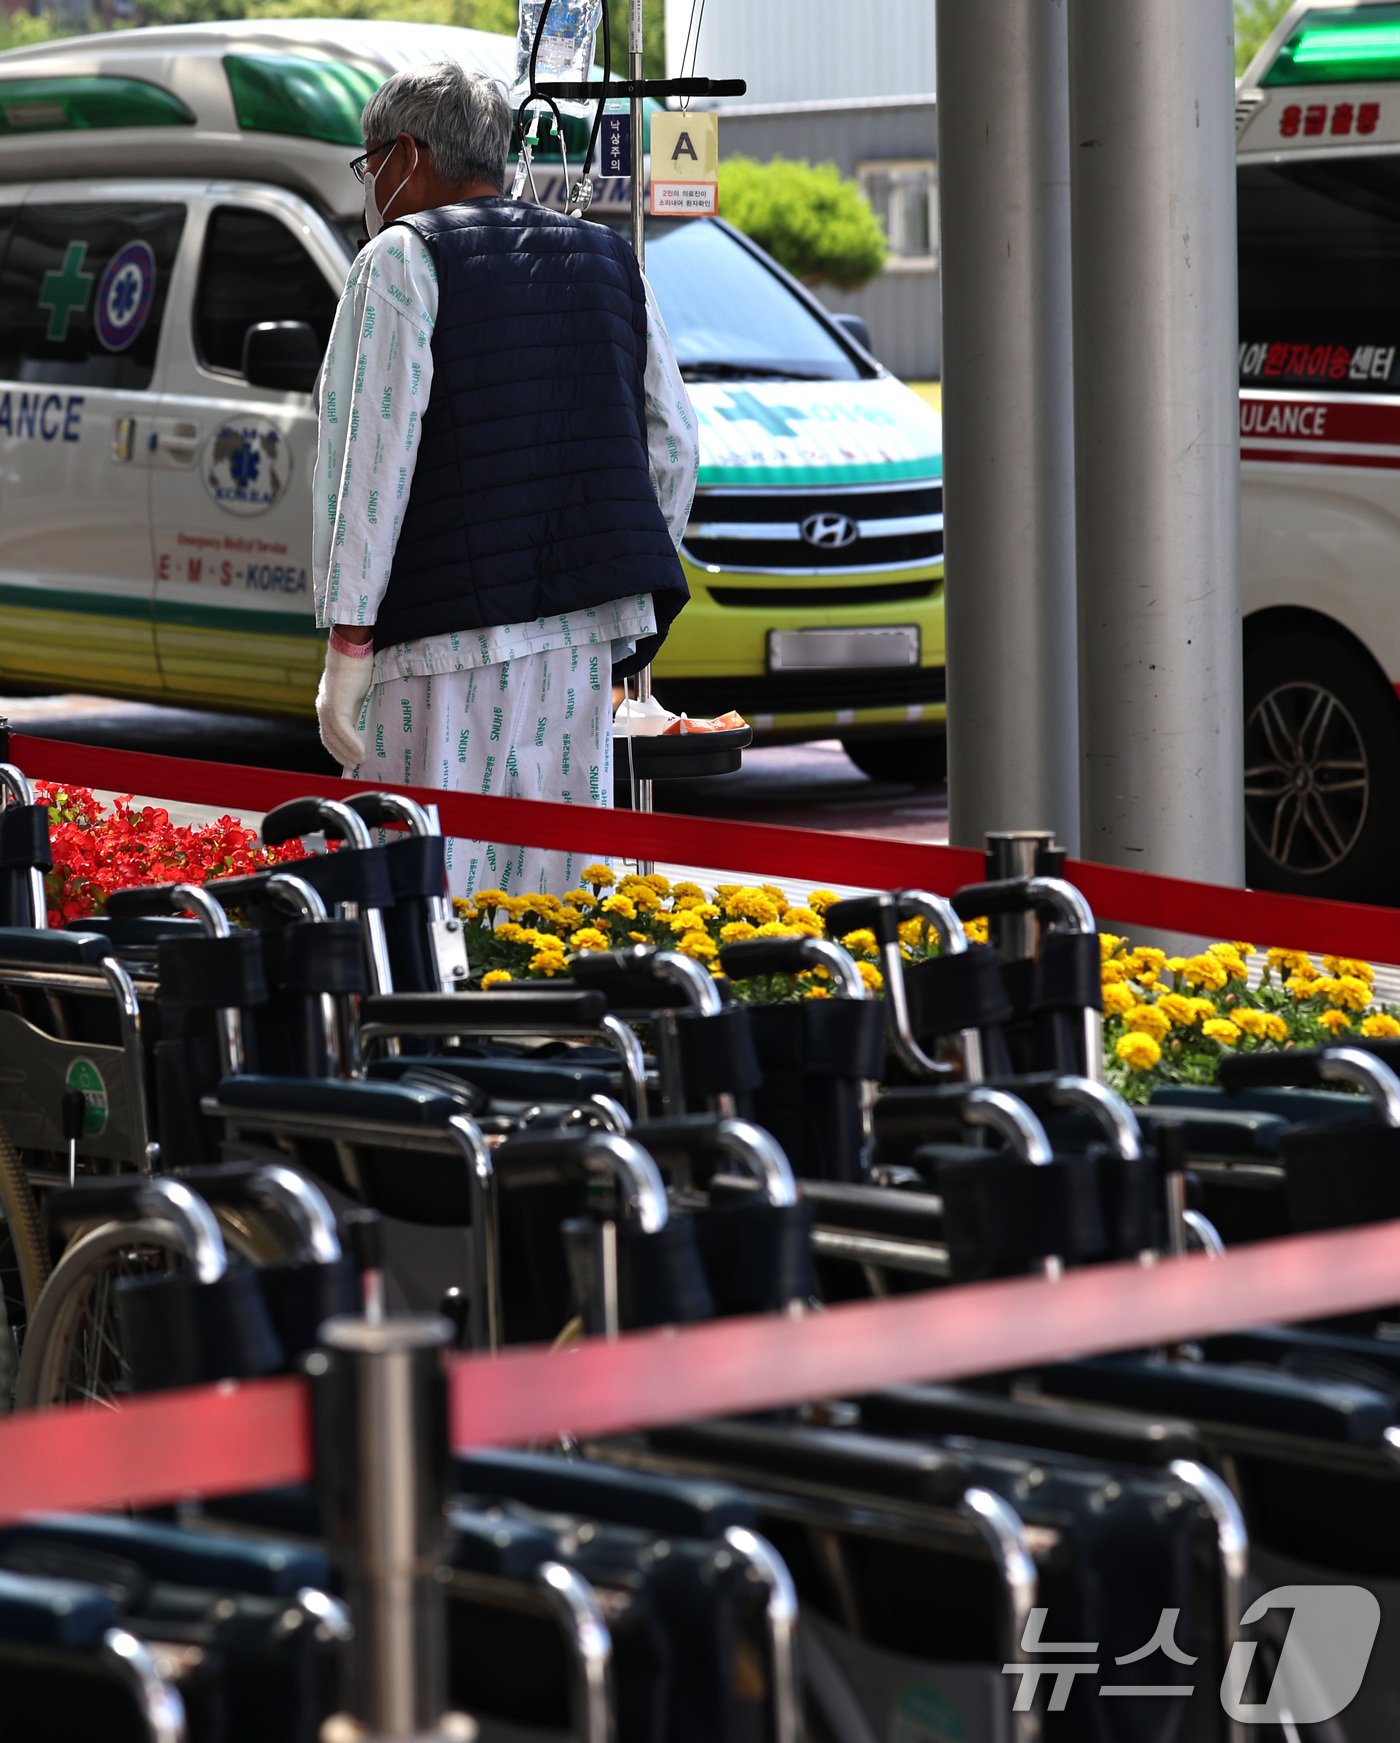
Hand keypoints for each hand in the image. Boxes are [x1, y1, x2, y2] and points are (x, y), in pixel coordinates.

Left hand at [316, 638, 374, 768]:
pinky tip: (362, 753)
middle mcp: (323, 707)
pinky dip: (352, 744)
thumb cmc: (358, 663)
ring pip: (335, 738)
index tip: (349, 759)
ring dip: (348, 753)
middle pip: (329, 739)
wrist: (352, 647)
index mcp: (328, 703)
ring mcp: (328, 706)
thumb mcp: (357, 689)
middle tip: (356, 766)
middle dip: (342, 755)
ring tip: (360, 763)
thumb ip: (357, 704)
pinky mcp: (336, 705)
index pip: (329, 733)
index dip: (338, 748)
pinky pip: (343, 731)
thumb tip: (368, 721)